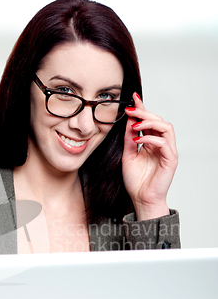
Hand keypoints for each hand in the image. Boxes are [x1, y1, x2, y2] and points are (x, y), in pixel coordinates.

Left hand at [122, 92, 177, 220]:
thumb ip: (129, 139)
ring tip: (135, 125)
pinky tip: (139, 139)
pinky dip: (151, 138)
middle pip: (159, 120)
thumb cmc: (137, 182)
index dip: (142, 109)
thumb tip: (128, 121)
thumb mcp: (128, 156)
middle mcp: (162, 145)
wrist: (142, 200)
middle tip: (131, 109)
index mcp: (152, 143)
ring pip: (166, 127)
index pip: (150, 122)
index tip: (133, 98)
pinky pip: (164, 143)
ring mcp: (168, 151)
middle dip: (144, 113)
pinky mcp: (170, 160)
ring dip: (150, 123)